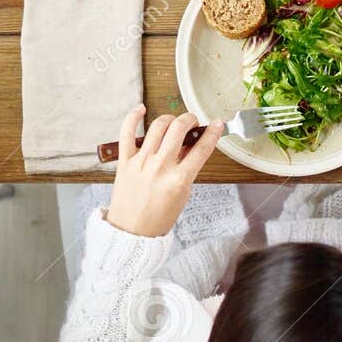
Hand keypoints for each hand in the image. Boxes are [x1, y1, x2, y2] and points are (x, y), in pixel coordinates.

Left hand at [104, 106, 224, 237]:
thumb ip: (189, 168)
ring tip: (174, 122)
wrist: (132, 232)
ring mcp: (141, 162)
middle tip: (192, 122)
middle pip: (179, 129)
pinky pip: (127, 132)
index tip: (217, 124)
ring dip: (170, 118)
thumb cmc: (159, 217)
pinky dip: (133, 117)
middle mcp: (160, 167)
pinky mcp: (124, 161)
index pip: (201, 149)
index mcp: (179, 180)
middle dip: (190, 119)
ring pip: (157, 126)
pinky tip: (141, 109)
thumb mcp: (183, 194)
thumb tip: (193, 145)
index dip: (213, 133)